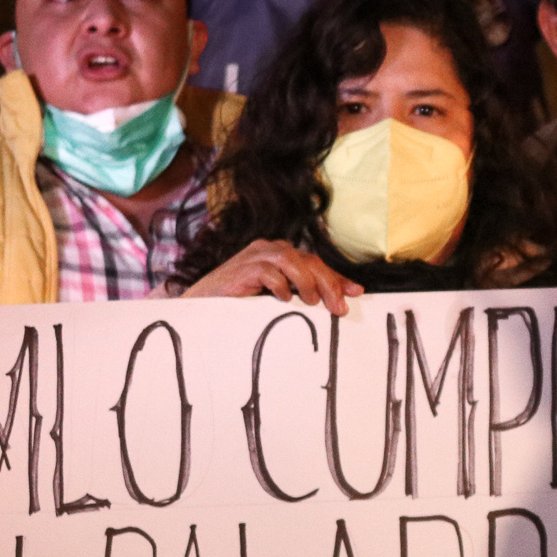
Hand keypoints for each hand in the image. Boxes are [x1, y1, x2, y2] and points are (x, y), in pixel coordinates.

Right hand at [182, 239, 362, 314]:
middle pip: (309, 260)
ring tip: (313, 302)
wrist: (200, 306)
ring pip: (293, 261)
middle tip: (339, 307)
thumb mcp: (275, 298)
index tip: (356, 293)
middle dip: (329, 284)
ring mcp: (255, 256)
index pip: (315, 262)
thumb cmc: (239, 304)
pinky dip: (281, 286)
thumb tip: (334, 304)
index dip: (336, 277)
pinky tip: (283, 299)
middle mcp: (269, 249)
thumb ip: (300, 294)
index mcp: (280, 254)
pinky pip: (270, 272)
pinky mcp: (243, 268)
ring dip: (308, 283)